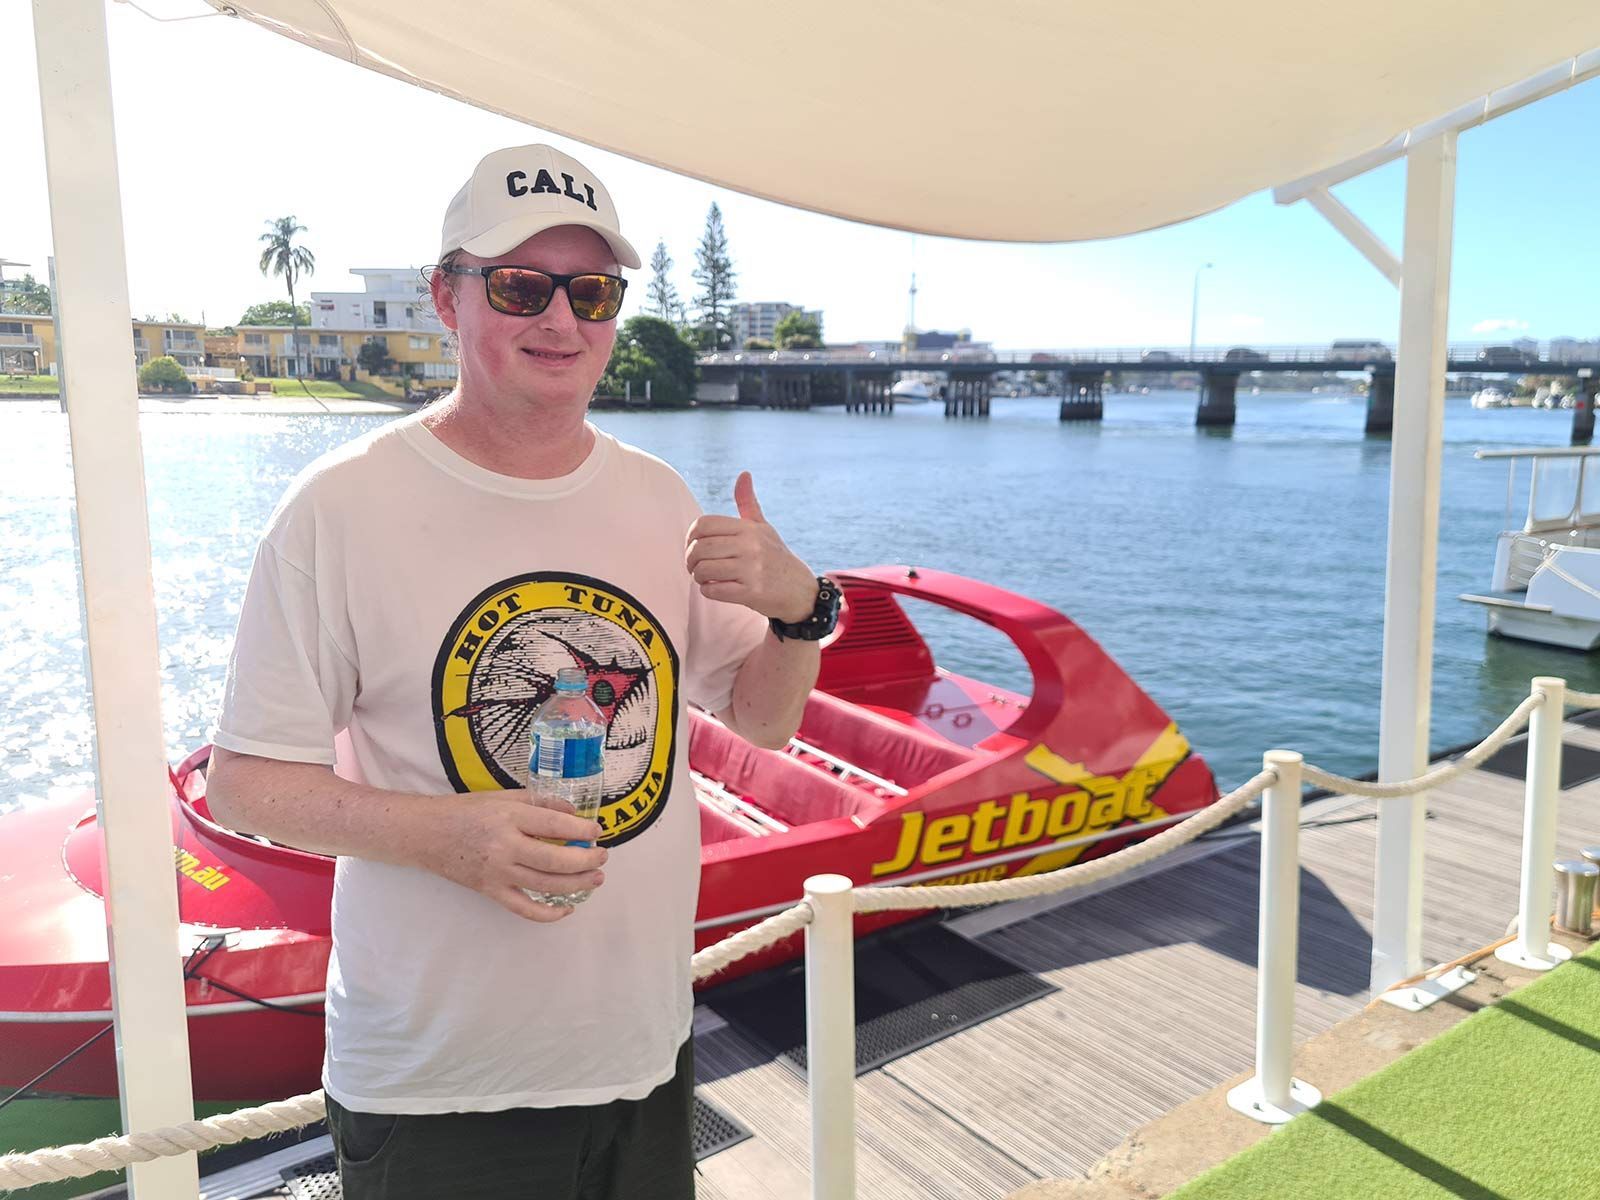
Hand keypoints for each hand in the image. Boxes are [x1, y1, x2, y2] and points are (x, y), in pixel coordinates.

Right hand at [429, 789, 605, 922]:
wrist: (426, 833)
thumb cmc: (466, 810)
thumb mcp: (503, 797)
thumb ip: (539, 803)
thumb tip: (573, 813)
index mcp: (509, 818)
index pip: (555, 826)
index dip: (582, 831)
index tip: (597, 831)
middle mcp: (505, 847)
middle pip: (555, 861)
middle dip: (586, 860)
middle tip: (602, 856)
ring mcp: (497, 873)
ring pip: (546, 886)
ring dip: (577, 884)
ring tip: (596, 878)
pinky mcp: (490, 891)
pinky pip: (524, 909)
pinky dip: (548, 914)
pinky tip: (567, 908)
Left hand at [685, 471, 816, 622]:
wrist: (799, 590)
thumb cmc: (775, 557)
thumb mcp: (763, 527)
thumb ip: (748, 503)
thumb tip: (744, 474)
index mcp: (749, 528)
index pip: (704, 524)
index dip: (690, 536)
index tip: (693, 546)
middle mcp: (750, 546)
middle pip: (700, 548)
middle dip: (690, 560)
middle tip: (695, 566)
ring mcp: (751, 570)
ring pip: (703, 570)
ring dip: (698, 576)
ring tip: (706, 577)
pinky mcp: (751, 592)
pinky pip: (714, 590)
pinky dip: (708, 590)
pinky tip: (716, 588)